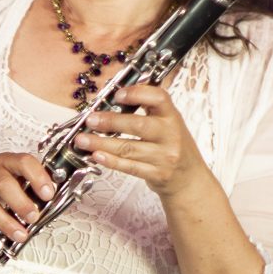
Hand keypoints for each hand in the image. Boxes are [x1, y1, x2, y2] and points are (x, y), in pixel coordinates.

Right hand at [0, 152, 55, 256]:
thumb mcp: (5, 170)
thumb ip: (25, 182)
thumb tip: (49, 201)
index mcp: (4, 161)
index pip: (22, 162)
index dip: (37, 177)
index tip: (49, 193)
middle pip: (3, 184)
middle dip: (21, 203)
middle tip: (34, 218)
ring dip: (5, 223)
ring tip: (19, 236)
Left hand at [76, 84, 212, 200]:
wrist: (190, 179)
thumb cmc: (174, 147)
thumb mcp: (169, 123)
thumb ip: (149, 110)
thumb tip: (114, 98)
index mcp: (173, 116)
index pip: (159, 98)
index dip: (137, 93)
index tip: (117, 95)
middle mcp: (170, 135)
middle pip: (138, 125)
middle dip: (111, 122)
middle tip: (90, 119)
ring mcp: (164, 156)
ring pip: (128, 148)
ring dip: (101, 143)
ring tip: (82, 140)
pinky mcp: (156, 174)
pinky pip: (129, 167)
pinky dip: (110, 161)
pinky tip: (96, 155)